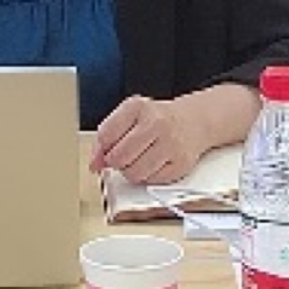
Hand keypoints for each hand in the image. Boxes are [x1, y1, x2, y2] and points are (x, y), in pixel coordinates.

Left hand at [91, 96, 221, 184]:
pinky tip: (154, 164)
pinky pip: (152, 181)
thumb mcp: (128, 117)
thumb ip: (106, 137)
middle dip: (116, 161)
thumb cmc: (157, 120)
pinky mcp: (181, 163)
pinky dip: (149, 176)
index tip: (108, 148)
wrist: (194, 121)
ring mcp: (171, 144)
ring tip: (139, 160)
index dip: (103, 148)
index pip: (106, 136)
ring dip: (131, 171)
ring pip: (134, 173)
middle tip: (124, 155)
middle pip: (119, 157)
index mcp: (138, 107)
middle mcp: (157, 123)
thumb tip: (94, 164)